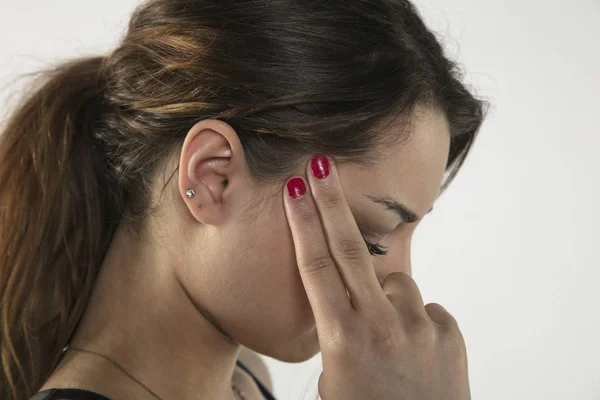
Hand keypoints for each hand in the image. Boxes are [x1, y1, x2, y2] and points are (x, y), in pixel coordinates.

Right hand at [283, 155, 470, 399]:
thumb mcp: (332, 379)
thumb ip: (338, 332)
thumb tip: (349, 302)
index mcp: (341, 338)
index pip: (315, 267)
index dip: (303, 223)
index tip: (295, 188)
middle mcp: (379, 324)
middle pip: (350, 248)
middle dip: (331, 202)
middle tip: (321, 164)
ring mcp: (417, 325)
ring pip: (394, 282)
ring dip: (383, 297)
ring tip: (386, 342)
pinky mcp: (447, 332)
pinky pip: (423, 309)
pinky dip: (413, 321)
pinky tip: (412, 354)